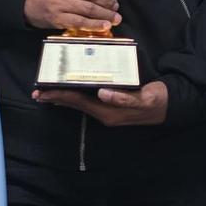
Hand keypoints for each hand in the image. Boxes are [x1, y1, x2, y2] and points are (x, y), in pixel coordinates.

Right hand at [23, 0, 130, 30]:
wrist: (28, 1)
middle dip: (107, 1)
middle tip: (115, 6)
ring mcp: (57, 2)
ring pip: (87, 9)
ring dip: (105, 14)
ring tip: (115, 17)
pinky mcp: (57, 18)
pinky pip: (79, 22)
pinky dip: (94, 25)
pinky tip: (104, 26)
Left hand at [32, 81, 167, 126]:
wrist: (168, 107)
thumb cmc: (156, 101)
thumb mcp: (143, 99)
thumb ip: (123, 97)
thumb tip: (102, 93)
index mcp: (109, 111)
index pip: (79, 102)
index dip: (60, 96)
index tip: (43, 93)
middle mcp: (104, 113)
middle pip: (75, 104)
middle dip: (56, 98)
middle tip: (37, 92)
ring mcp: (107, 111)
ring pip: (79, 104)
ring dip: (63, 98)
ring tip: (47, 93)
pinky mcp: (110, 107)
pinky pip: (87, 102)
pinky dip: (75, 97)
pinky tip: (70, 92)